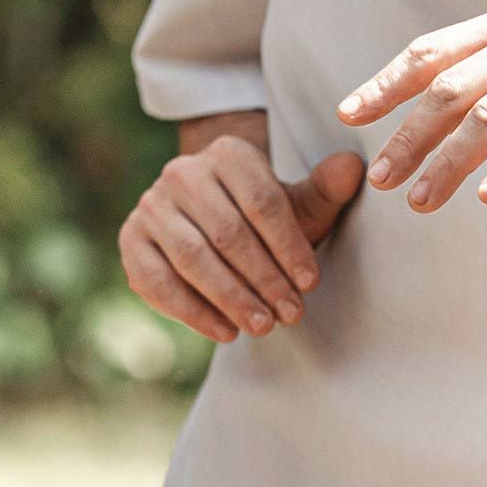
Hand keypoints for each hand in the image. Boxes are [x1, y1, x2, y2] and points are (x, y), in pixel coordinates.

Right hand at [119, 135, 364, 342]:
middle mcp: (182, 172)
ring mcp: (151, 206)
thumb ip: (325, 189)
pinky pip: (158, 281)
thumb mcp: (299, 205)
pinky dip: (192, 311)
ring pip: (193, 258)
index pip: (262, 202)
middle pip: (228, 233)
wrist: (212, 221)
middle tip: (291, 315)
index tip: (311, 284)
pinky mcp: (131, 240)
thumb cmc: (266, 220)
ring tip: (262, 327)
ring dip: (231, 298)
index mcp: (228, 154)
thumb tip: (356, 168)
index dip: (289, 247)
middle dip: (264, 279)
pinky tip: (225, 332)